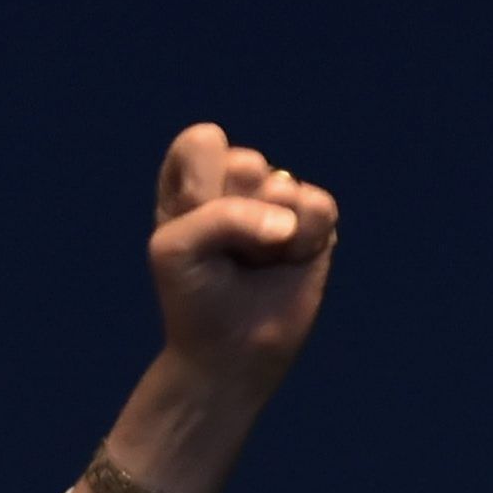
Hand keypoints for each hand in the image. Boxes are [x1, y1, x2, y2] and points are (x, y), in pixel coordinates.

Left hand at [146, 123, 339, 392]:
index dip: (200, 185)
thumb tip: (288, 222)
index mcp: (190, 181)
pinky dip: (301, 242)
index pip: (202, 141)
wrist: (230, 352)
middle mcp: (235, 182)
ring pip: (283, 186)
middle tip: (225, 253)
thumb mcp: (174, 250)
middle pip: (246, 163)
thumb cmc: (193, 298)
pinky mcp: (314, 218)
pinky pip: (318, 208)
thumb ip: (218, 215)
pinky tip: (288, 261)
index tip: (191, 223)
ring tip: (255, 261)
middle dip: (232, 215)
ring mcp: (278, 197)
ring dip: (266, 236)